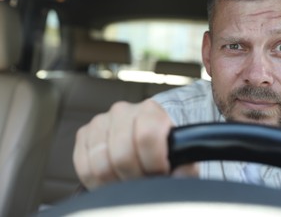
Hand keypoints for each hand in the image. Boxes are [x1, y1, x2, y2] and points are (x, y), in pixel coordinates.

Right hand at [73, 99, 197, 189]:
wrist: (144, 143)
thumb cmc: (163, 151)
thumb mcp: (181, 158)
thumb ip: (185, 167)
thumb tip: (179, 174)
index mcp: (149, 110)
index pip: (147, 136)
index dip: (154, 163)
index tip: (161, 172)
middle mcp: (122, 111)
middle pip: (122, 154)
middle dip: (134, 176)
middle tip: (144, 180)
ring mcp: (100, 121)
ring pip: (101, 163)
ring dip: (116, 181)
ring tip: (129, 181)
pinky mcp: (83, 135)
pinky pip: (84, 166)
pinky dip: (97, 181)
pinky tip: (112, 179)